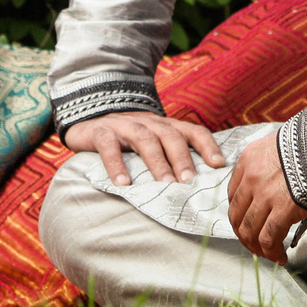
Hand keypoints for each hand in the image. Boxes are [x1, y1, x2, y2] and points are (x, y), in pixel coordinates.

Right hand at [62, 110, 225, 185]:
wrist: (87, 118)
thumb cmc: (127, 140)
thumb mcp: (151, 143)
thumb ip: (169, 157)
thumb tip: (197, 187)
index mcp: (165, 126)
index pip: (192, 131)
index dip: (207, 145)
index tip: (218, 165)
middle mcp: (149, 122)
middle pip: (171, 136)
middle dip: (182, 158)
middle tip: (189, 181)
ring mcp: (124, 124)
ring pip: (145, 139)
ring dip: (156, 162)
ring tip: (164, 183)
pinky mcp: (100, 131)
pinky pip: (109, 146)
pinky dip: (116, 164)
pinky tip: (122, 183)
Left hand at [226, 130, 306, 262]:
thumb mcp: (277, 144)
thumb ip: (268, 163)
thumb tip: (275, 181)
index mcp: (248, 160)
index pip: (234, 195)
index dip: (239, 214)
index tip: (248, 223)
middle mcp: (251, 178)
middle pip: (237, 216)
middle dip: (244, 235)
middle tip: (255, 244)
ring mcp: (264, 195)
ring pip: (249, 231)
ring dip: (257, 248)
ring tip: (269, 255)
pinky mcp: (282, 209)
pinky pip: (269, 238)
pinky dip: (272, 252)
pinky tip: (281, 257)